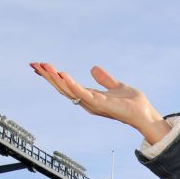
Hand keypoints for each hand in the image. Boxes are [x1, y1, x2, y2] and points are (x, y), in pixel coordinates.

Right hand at [29, 62, 172, 142]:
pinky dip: (71, 84)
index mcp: (89, 97)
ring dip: (54, 78)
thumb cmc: (133, 104)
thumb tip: (93, 68)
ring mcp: (92, 104)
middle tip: (34, 65)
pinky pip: (81, 93)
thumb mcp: (116, 86)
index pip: (66, 86)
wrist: (145, 114)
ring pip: (68, 90)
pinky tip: (61, 74)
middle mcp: (87, 102)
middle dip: (48, 77)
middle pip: (63, 88)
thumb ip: (105, 79)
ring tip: (43, 67)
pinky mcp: (99, 104)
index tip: (40, 66)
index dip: (53, 76)